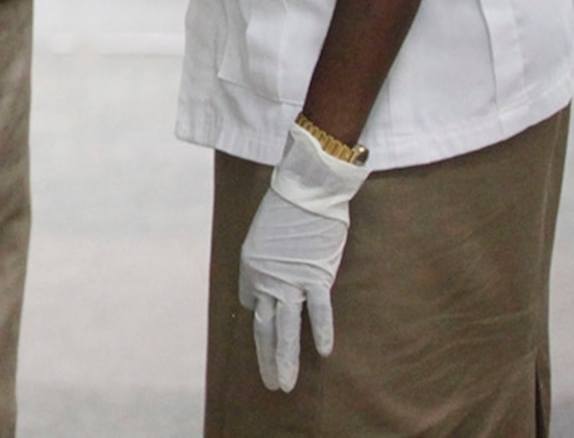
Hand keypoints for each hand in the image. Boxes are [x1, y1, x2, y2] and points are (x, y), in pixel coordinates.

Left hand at [239, 127, 366, 390]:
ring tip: (286, 385)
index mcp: (251, 268)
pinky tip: (322, 353)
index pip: (255, 309)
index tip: (268, 351)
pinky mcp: (315, 274)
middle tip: (274, 385)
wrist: (304, 188)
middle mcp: (265, 277)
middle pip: (265, 327)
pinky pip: (318, 309)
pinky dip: (320, 330)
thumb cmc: (288, 211)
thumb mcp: (265, 240)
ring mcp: (290, 278)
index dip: (262, 331)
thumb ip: (265, 267)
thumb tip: (261, 291)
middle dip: (268, 359)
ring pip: (286, 326)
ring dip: (285, 358)